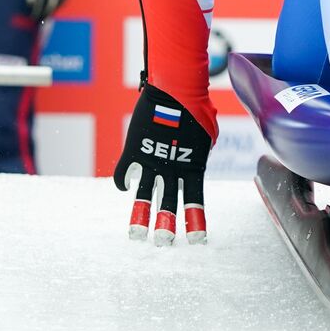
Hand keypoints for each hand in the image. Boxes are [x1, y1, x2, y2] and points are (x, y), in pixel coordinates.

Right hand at [114, 84, 211, 244]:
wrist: (175, 87)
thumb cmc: (197, 107)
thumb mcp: (207, 134)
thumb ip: (201, 152)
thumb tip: (196, 159)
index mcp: (192, 166)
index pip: (195, 200)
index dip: (195, 220)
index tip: (197, 241)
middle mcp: (171, 168)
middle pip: (169, 203)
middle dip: (166, 225)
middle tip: (164, 243)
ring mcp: (151, 160)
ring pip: (144, 195)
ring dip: (141, 215)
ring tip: (137, 235)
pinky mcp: (134, 150)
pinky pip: (123, 171)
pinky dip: (122, 181)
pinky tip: (123, 188)